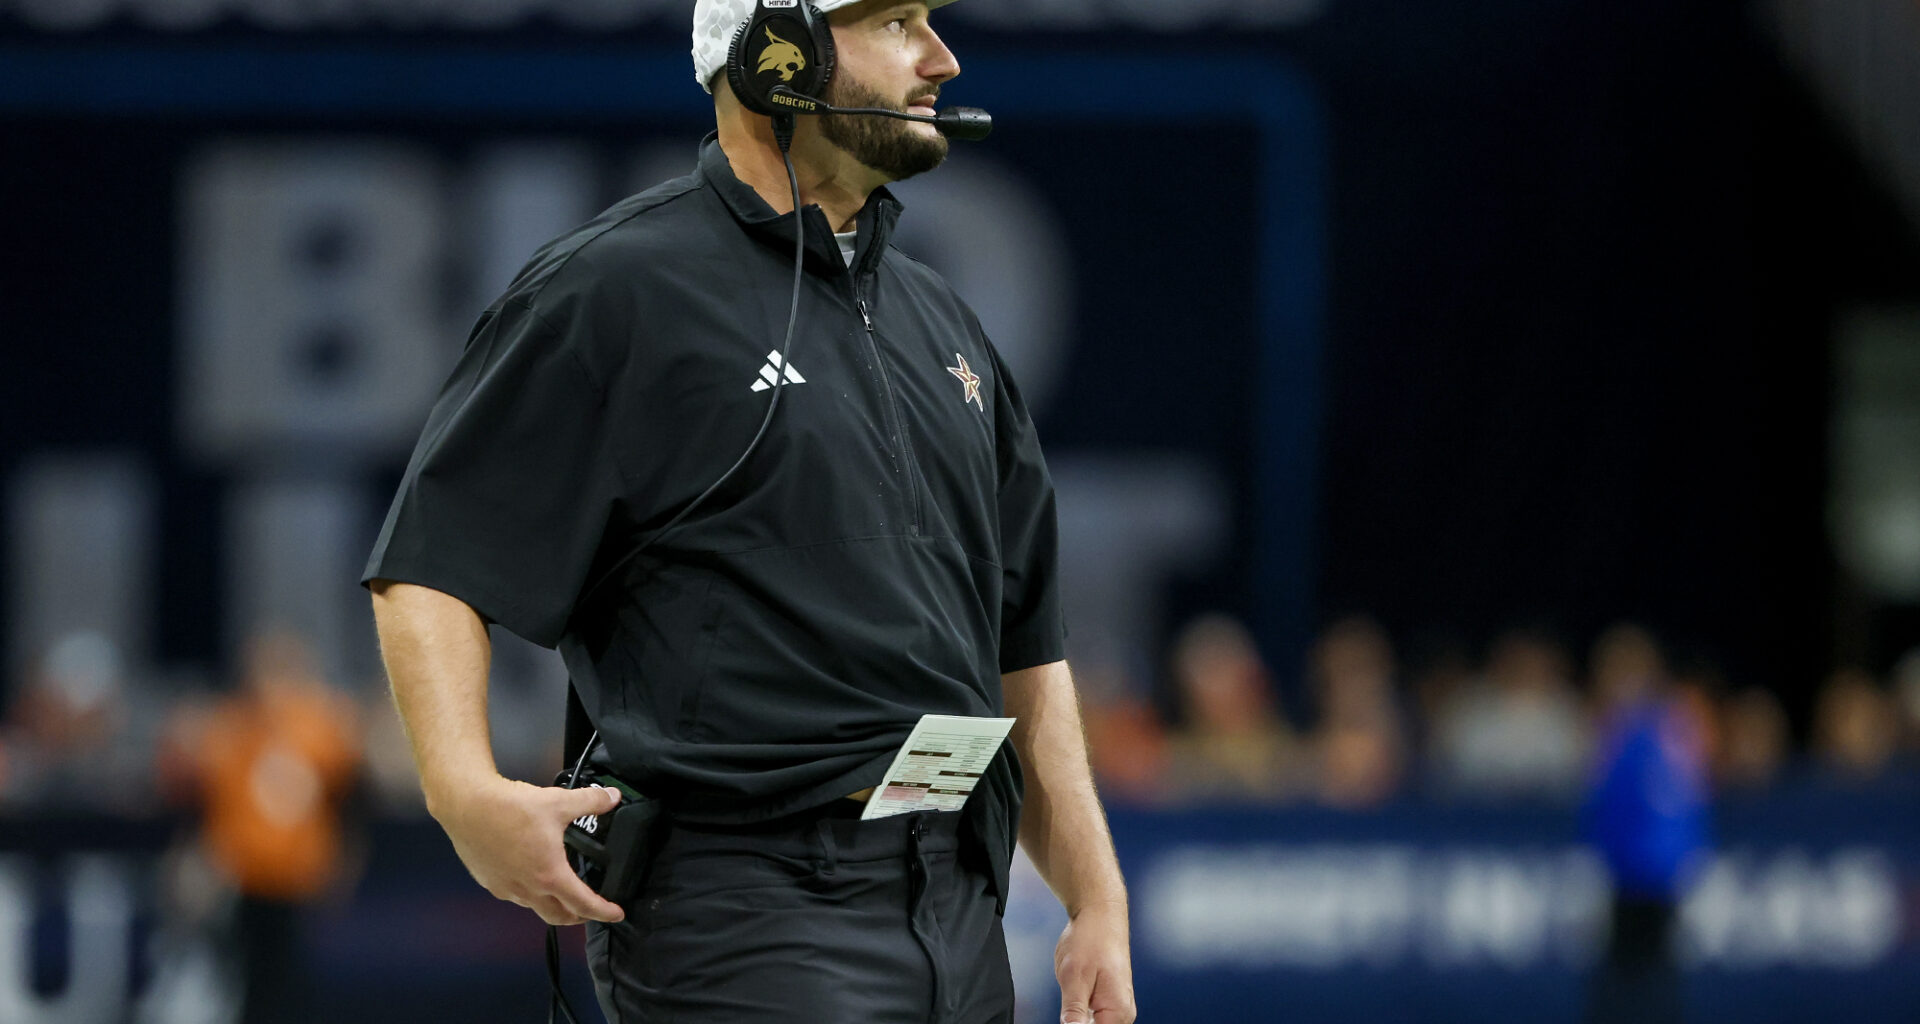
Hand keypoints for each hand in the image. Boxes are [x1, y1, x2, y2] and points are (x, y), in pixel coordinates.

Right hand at [431, 774, 626, 925]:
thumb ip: (590, 800)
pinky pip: (515, 895)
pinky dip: (529, 892)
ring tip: (561, 892)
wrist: (466, 806)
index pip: (583, 904)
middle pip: (559, 916)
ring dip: (552, 905)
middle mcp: (527, 888)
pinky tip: (531, 876)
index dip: (604, 912)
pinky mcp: (490, 881)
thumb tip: (612, 797)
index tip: (616, 914)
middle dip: (578, 916)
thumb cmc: (508, 807)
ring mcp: (506, 888)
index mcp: (549, 875)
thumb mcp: (558, 801)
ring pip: (535, 907)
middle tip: (590, 909)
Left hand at [1055, 903, 1134, 1023]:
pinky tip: (1074, 994)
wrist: (1100, 915)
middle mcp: (1122, 1014)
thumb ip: (1073, 1012)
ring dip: (1077, 1019)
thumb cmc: (1090, 940)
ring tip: (1072, 993)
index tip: (1068, 1013)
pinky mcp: (1109, 1001)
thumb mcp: (1074, 977)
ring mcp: (1117, 1008)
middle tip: (1068, 999)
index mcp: (1117, 1012)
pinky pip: (1094, 1017)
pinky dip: (1080, 1013)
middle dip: (1077, 1023)